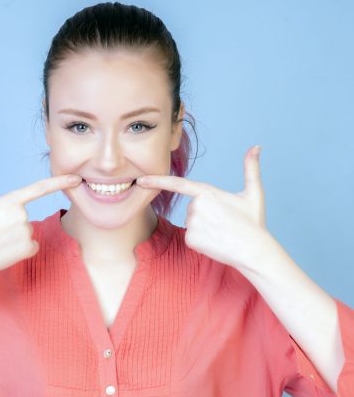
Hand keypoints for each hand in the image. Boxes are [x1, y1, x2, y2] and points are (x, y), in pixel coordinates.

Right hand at [0, 145, 81, 274]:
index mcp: (10, 201)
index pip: (40, 188)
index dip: (61, 182)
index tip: (77, 178)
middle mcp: (22, 216)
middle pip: (24, 216)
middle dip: (11, 222)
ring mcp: (26, 233)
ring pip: (27, 231)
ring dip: (14, 236)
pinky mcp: (28, 249)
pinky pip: (31, 245)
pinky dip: (20, 248)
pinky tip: (4, 250)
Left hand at [136, 145, 268, 269]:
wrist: (254, 251)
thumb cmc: (254, 222)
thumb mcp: (253, 193)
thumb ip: (251, 168)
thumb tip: (256, 146)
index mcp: (207, 192)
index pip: (177, 183)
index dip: (156, 181)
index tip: (140, 180)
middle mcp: (196, 206)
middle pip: (192, 207)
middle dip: (205, 214)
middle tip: (225, 222)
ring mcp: (191, 224)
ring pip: (192, 222)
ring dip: (204, 227)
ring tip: (222, 232)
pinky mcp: (190, 239)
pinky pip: (191, 237)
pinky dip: (202, 240)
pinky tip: (215, 242)